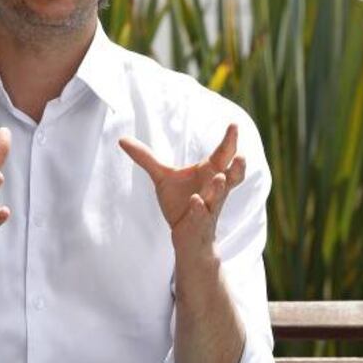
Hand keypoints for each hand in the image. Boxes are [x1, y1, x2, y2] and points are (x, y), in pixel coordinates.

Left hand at [118, 123, 246, 261]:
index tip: (234, 124)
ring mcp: (209, 207)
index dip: (230, 141)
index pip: (223, 155)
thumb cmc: (181, 203)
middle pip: (232, 176)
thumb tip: (122, 139)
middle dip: (237, 166)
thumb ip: (145, 158)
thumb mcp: (162, 178)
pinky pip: (202, 216)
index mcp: (209, 173)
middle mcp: (214, 189)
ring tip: (220, 177)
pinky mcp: (199, 224)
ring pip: (219, 198)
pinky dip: (199, 209)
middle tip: (241, 155)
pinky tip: (195, 201)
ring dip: (220, 188)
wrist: (187, 238)